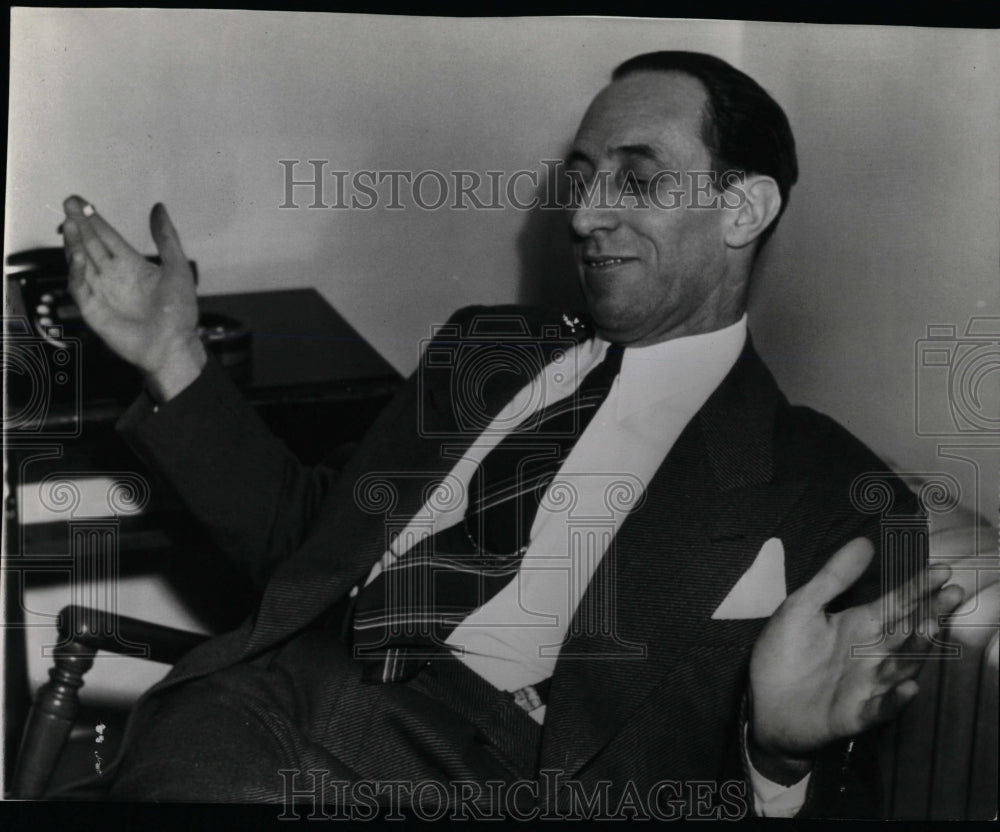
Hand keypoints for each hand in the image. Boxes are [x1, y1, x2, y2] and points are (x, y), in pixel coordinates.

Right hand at [61, 195, 205, 400]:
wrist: (173, 344)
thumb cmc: (179, 311)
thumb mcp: (177, 268)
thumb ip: (166, 238)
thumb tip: (159, 208)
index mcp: (131, 264)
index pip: (106, 237)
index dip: (93, 219)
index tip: (80, 202)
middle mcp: (113, 275)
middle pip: (89, 244)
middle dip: (79, 224)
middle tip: (69, 204)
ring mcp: (101, 290)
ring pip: (80, 261)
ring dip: (74, 243)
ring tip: (70, 224)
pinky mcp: (93, 308)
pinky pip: (79, 286)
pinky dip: (76, 271)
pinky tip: (78, 255)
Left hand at [748, 536, 963, 763]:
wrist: (763, 703)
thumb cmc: (784, 653)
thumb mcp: (803, 607)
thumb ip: (833, 578)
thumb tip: (864, 541)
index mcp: (859, 626)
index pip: (896, 604)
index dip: (918, 588)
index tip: (942, 570)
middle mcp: (870, 654)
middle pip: (907, 631)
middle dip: (930, 613)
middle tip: (953, 593)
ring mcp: (866, 685)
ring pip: (901, 666)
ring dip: (916, 649)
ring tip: (930, 627)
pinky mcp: (855, 714)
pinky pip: (880, 708)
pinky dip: (894, 701)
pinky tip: (908, 689)